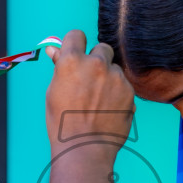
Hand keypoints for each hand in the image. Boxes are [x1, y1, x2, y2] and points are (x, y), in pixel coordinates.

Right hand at [43, 30, 133, 149]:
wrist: (84, 148)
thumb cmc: (63, 123)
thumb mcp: (53, 92)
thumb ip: (59, 67)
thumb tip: (54, 50)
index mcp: (72, 61)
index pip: (76, 35)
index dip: (75, 44)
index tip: (76, 53)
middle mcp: (95, 64)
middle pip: (101, 47)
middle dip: (97, 59)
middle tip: (90, 80)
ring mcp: (115, 77)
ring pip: (114, 68)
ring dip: (109, 78)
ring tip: (98, 100)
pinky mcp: (129, 91)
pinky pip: (123, 84)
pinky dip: (118, 93)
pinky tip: (108, 109)